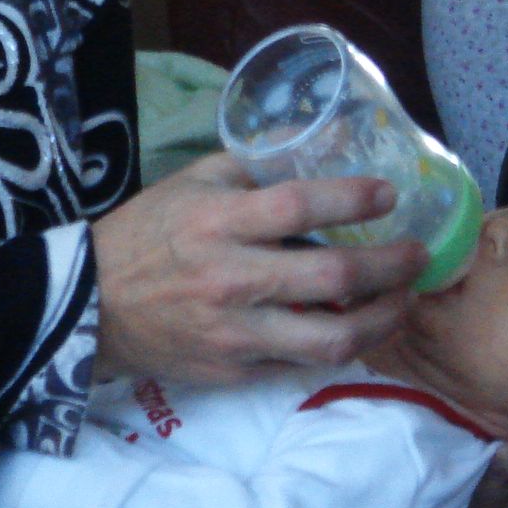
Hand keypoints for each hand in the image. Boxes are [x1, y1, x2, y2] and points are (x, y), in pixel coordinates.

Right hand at [89, 151, 425, 382]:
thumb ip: (256, 164)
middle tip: (418, 254)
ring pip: (330, 337)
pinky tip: (358, 328)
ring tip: (403, 301)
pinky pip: (301, 364)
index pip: (299, 205)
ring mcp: (234, 332)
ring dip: (381, 319)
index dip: (353, 199)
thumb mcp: (193, 182)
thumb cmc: (148, 233)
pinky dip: (338, 347)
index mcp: (218, 220)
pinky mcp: (234, 371)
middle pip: (331, 275)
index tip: (388, 195)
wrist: (90, 307)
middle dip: (390, 265)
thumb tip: (324, 136)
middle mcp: (230, 277)